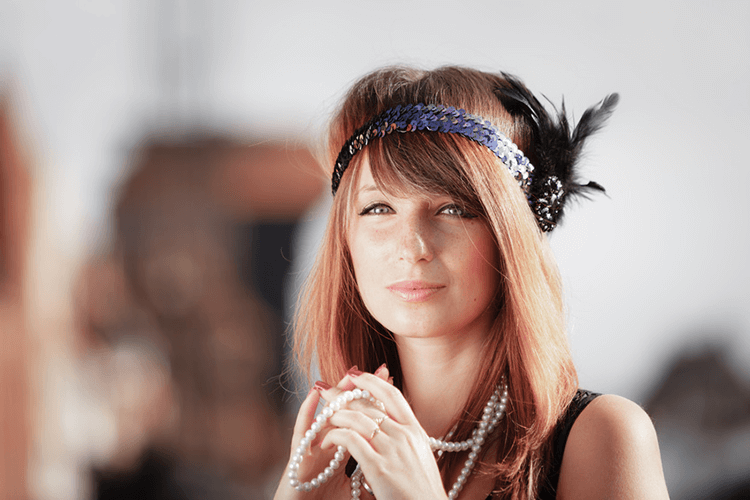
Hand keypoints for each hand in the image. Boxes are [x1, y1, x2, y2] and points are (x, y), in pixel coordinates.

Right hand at [273, 367, 389, 499]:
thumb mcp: (354, 491)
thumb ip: (367, 478)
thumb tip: (392, 476)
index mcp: (343, 454)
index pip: (364, 422)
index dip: (378, 403)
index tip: (394, 383)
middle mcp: (328, 446)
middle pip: (348, 413)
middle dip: (363, 392)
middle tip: (380, 371)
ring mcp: (312, 450)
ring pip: (326, 416)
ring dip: (338, 395)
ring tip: (350, 375)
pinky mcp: (296, 458)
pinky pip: (301, 432)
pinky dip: (307, 413)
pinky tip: (313, 395)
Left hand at [319, 369, 448, 499]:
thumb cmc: (423, 491)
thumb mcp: (420, 455)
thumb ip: (406, 437)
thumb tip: (391, 423)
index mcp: (415, 431)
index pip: (392, 395)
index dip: (370, 381)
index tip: (354, 375)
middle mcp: (404, 435)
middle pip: (368, 405)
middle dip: (342, 396)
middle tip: (326, 390)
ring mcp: (392, 450)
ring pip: (356, 419)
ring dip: (335, 415)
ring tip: (323, 418)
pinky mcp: (379, 467)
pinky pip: (350, 440)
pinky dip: (334, 436)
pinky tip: (325, 441)